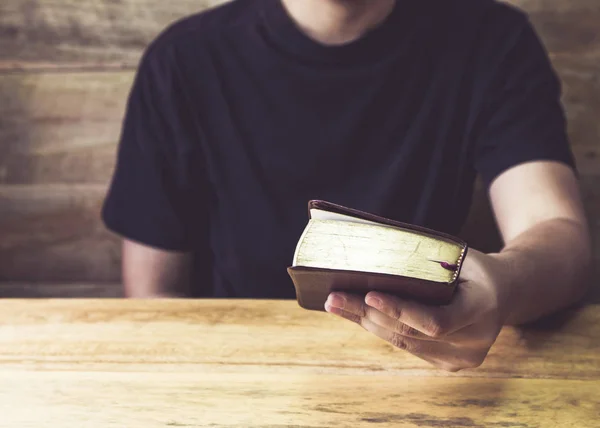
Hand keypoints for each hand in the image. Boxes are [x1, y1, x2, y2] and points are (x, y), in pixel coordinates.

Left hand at [324, 249, 514, 371]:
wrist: (504, 292)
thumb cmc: (474, 268)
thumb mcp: (459, 257)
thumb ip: (425, 264)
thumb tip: (372, 256)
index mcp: (482, 310)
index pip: (436, 321)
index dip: (400, 310)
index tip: (369, 294)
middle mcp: (474, 343)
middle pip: (410, 334)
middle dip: (368, 314)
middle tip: (335, 297)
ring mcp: (461, 359)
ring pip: (403, 343)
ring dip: (366, 322)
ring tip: (337, 304)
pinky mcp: (448, 363)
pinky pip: (407, 347)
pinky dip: (380, 328)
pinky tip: (356, 314)